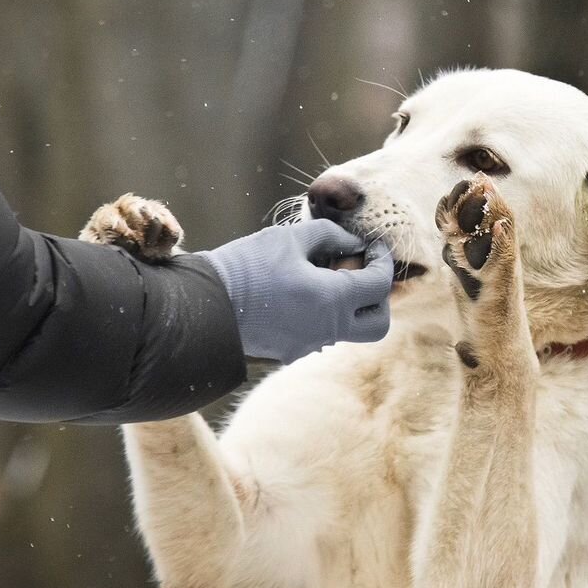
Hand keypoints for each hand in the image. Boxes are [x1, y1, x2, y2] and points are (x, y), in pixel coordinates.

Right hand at [200, 220, 393, 363]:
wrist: (203, 308)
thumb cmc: (245, 268)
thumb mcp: (288, 239)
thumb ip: (329, 236)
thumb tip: (353, 244)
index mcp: (332, 300)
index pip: (379, 285)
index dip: (384, 261)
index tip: (375, 246)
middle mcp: (327, 330)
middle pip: (378, 324)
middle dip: (379, 298)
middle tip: (363, 272)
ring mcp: (309, 345)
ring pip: (349, 330)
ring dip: (349, 304)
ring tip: (323, 275)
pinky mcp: (291, 351)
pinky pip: (321, 333)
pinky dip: (324, 314)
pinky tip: (301, 292)